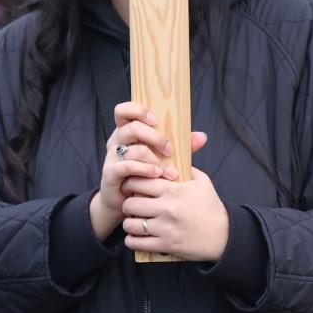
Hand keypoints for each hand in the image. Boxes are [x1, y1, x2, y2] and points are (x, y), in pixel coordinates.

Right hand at [89, 102, 177, 240]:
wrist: (125, 202)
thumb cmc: (145, 175)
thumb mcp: (162, 157)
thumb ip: (180, 145)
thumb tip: (202, 136)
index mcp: (126, 131)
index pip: (123, 110)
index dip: (137, 110)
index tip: (155, 119)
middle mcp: (116, 141)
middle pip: (131, 128)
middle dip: (155, 137)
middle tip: (170, 150)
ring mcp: (111, 157)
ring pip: (133, 150)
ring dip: (156, 160)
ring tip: (171, 171)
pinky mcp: (110, 174)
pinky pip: (127, 166)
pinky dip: (145, 170)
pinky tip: (158, 175)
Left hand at [120, 134, 230, 261]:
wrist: (225, 236)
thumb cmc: (212, 207)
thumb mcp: (202, 181)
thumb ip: (185, 168)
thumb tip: (170, 156)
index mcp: (174, 189)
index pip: (139, 181)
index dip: (130, 182)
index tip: (130, 186)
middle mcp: (167, 208)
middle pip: (130, 203)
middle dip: (127, 204)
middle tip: (131, 205)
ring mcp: (166, 228)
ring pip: (130, 224)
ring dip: (129, 223)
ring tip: (133, 221)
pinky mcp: (166, 245)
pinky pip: (137, 243)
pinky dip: (132, 240)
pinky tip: (136, 237)